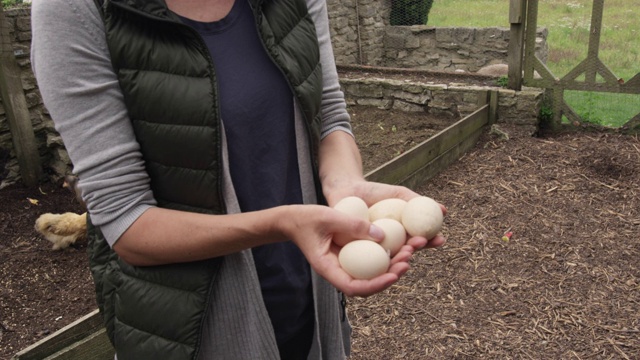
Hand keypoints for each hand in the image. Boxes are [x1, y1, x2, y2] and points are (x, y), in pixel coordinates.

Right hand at [280, 204, 414, 296]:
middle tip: (407, 261)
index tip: (392, 276)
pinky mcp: (350, 256)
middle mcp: (338, 271)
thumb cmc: (306, 218)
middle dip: (390, 275)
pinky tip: (398, 245)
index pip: (353, 287)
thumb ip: (353, 225)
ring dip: (391, 267)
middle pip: (367, 284)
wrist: (294, 220)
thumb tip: (382, 235)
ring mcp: (344, 265)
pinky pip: (369, 262)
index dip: (375, 285)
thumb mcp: (328, 217)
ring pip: (371, 274)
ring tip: (409, 253)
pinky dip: (384, 256)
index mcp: (328, 268)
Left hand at [323, 179, 446, 249]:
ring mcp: (371, 250)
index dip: (430, 243)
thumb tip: (443, 210)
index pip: (418, 242)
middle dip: (414, 251)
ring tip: (406, 251)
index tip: (440, 239)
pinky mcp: (354, 253)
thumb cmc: (374, 192)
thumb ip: (417, 202)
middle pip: (404, 253)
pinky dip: (375, 259)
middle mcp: (388, 245)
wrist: (346, 189)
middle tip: (418, 244)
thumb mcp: (398, 194)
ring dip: (398, 259)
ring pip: (387, 259)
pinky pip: (366, 258)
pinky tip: (384, 256)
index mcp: (400, 234)